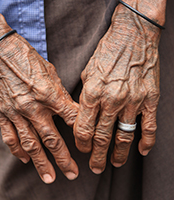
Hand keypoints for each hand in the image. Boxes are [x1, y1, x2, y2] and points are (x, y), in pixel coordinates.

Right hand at [0, 1, 78, 183]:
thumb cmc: (28, 58)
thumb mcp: (51, 72)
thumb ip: (60, 94)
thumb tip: (70, 110)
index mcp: (49, 93)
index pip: (71, 119)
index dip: (82, 133)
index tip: (89, 145)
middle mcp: (33, 106)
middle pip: (52, 139)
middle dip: (63, 159)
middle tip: (72, 173)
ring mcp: (16, 112)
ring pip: (30, 144)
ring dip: (41, 163)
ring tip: (49, 178)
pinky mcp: (2, 113)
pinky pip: (10, 137)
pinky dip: (18, 151)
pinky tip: (25, 160)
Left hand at [74, 0, 162, 172]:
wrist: (132, 37)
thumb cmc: (106, 53)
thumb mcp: (87, 73)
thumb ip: (85, 96)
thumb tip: (83, 114)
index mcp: (92, 94)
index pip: (83, 128)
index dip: (81, 143)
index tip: (82, 149)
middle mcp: (111, 101)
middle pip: (102, 137)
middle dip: (97, 155)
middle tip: (95, 167)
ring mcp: (132, 101)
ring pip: (124, 136)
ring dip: (119, 154)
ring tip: (115, 164)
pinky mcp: (149, 99)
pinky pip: (149, 126)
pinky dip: (147, 142)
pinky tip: (143, 151)